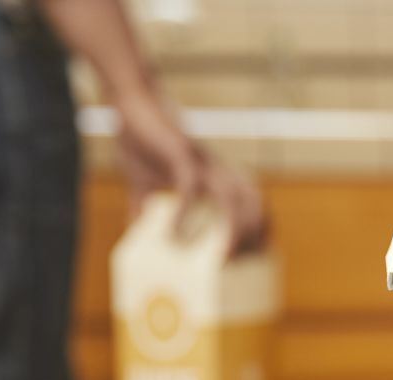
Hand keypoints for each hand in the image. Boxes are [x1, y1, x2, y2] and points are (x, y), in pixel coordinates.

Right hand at [115, 90, 265, 255]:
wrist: (130, 103)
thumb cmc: (141, 141)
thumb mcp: (142, 183)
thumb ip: (143, 208)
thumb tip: (133, 233)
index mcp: (215, 177)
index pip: (253, 204)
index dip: (262, 229)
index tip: (258, 258)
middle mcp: (215, 170)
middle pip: (253, 203)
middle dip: (256, 234)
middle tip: (242, 264)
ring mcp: (200, 162)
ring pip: (233, 198)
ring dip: (234, 229)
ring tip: (223, 259)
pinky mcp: (180, 155)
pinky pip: (190, 188)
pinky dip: (184, 214)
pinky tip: (173, 237)